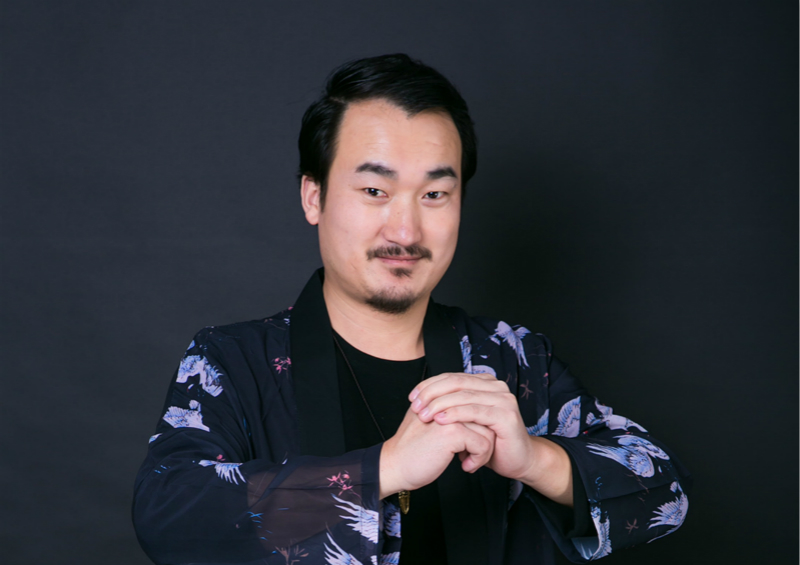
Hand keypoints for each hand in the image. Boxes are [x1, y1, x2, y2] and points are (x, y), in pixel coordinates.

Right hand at [379, 405, 494, 498]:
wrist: (394, 466)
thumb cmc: (413, 450)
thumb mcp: (431, 424)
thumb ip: (450, 415)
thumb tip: (480, 416)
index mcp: (441, 397)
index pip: (477, 406)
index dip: (480, 427)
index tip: (472, 445)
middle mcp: (447, 402)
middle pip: (485, 417)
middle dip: (485, 439)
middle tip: (473, 455)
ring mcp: (450, 415)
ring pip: (488, 430)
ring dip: (483, 452)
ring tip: (469, 461)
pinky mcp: (452, 432)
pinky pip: (483, 444)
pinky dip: (478, 460)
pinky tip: (465, 466)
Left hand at [408, 372, 573, 505]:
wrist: (516, 460)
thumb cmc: (488, 441)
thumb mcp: (466, 419)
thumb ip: (451, 404)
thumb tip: (422, 396)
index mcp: (485, 382)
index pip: (451, 377)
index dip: (429, 385)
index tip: (411, 397)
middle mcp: (496, 386)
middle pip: (456, 382)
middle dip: (431, 393)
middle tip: (415, 407)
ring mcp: (503, 399)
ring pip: (464, 395)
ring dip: (440, 404)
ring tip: (424, 415)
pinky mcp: (506, 415)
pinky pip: (475, 411)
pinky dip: (455, 414)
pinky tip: (440, 420)